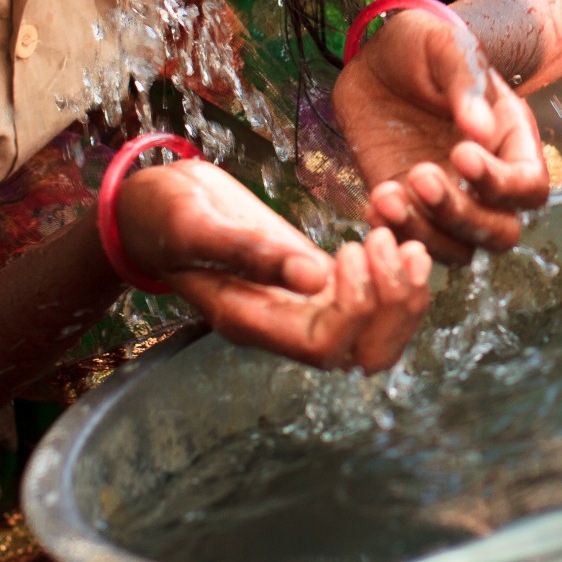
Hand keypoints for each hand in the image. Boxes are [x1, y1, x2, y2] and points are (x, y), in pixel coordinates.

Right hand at [115, 160, 431, 371]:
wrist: (156, 207)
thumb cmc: (164, 215)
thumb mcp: (196, 225)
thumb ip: (251, 252)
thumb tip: (316, 276)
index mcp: (251, 322)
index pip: (325, 347)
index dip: (355, 307)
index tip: (348, 250)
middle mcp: (284, 326)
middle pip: (363, 354)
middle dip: (393, 306)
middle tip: (387, 244)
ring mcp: (304, 308)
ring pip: (377, 335)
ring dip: (404, 295)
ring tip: (405, 244)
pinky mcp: (316, 283)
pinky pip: (374, 302)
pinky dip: (398, 279)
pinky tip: (398, 238)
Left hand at [332, 9, 548, 262]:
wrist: (383, 57)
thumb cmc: (428, 46)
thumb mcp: (449, 48)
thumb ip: (467, 84)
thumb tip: (480, 131)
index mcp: (512, 143)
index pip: (529, 188)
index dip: (500, 184)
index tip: (461, 153)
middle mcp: (487, 183)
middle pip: (499, 233)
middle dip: (460, 216)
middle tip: (419, 175)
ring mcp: (448, 200)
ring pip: (456, 251)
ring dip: (422, 233)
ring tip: (387, 195)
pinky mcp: (407, 207)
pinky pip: (410, 241)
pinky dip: (394, 234)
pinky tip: (375, 204)